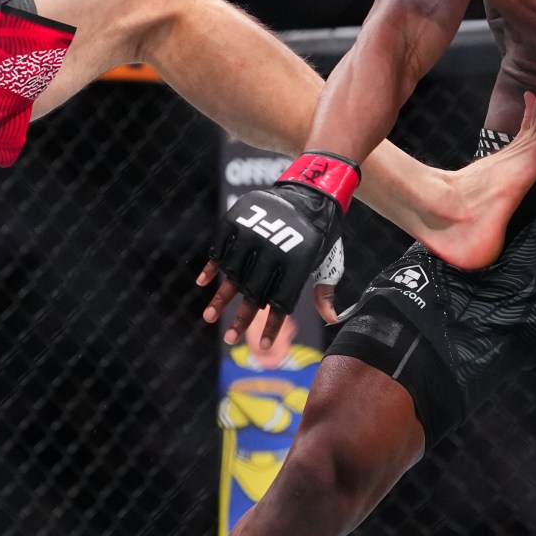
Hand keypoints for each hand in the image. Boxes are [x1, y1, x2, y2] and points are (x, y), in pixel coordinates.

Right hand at [201, 173, 349, 353]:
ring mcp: (252, 235)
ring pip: (233, 273)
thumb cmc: (319, 232)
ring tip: (210, 317)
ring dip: (220, 298)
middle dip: (241, 318)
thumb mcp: (327, 260)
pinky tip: (203, 283)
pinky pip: (220, 248)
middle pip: (253, 292)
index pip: (281, 302)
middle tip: (230, 338)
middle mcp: (273, 250)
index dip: (272, 326)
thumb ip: (324, 291)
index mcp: (297, 263)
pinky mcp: (236, 221)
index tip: (264, 345)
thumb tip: (332, 319)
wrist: (310, 190)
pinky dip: (211, 266)